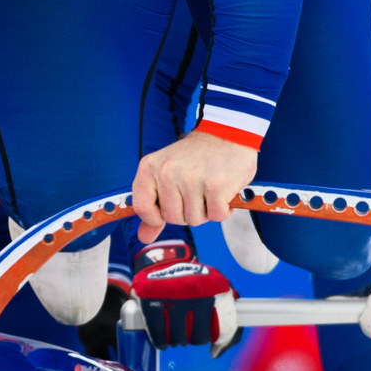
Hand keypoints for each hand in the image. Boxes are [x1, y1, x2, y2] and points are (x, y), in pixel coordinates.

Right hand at [130, 239, 239, 349]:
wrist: (164, 260)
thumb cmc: (194, 281)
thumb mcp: (217, 289)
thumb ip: (227, 320)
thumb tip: (216, 353)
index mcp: (216, 287)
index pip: (223, 329)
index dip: (216, 338)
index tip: (210, 337)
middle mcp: (195, 292)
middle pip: (199, 337)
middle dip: (193, 338)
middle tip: (188, 330)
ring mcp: (172, 296)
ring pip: (178, 339)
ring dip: (177, 340)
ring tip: (175, 331)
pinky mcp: (151, 301)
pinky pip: (158, 335)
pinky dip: (160, 341)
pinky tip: (162, 340)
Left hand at [132, 128, 258, 241]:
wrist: (227, 134)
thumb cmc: (196, 156)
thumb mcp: (166, 174)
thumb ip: (154, 207)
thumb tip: (144, 237)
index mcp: (150, 168)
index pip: (142, 208)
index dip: (156, 216)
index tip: (170, 205)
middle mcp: (168, 172)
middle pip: (173, 218)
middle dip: (187, 211)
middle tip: (196, 189)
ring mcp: (192, 179)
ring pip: (195, 219)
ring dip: (206, 210)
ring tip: (209, 188)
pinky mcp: (216, 186)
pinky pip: (216, 216)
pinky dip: (222, 209)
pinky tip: (222, 192)